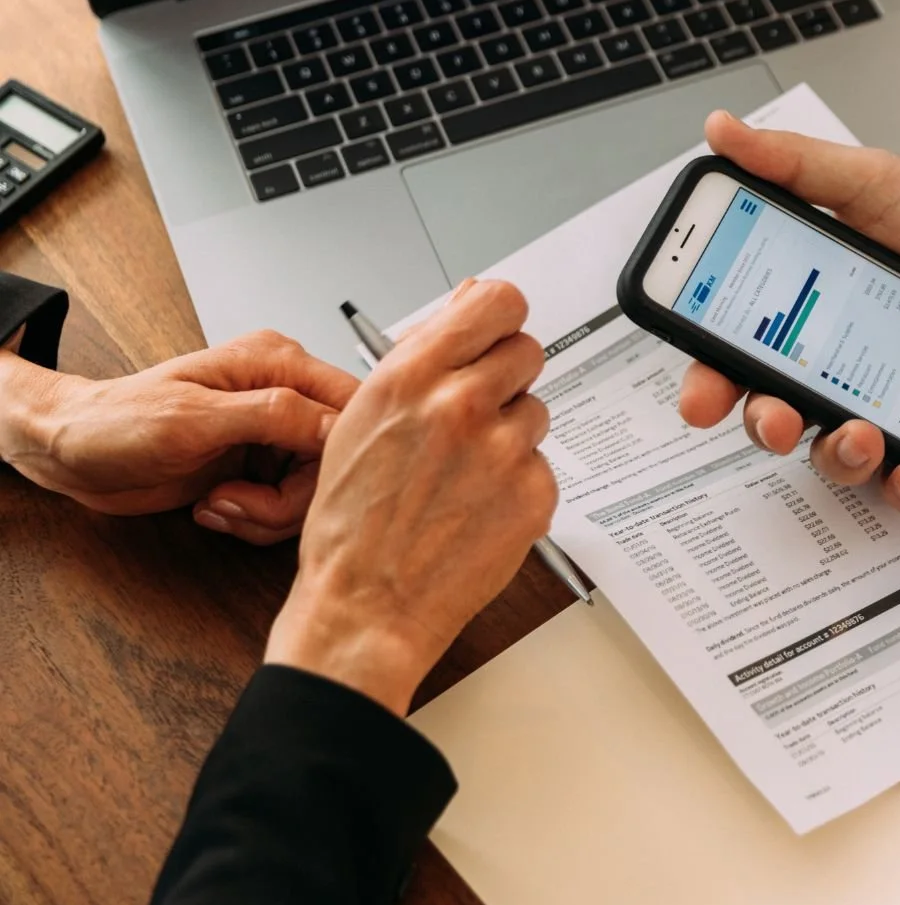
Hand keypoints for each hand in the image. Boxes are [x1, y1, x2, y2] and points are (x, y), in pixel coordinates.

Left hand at [0, 331, 358, 543]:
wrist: (74, 454)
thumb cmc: (117, 422)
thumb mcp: (196, 418)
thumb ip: (275, 415)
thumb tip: (338, 424)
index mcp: (278, 364)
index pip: (351, 406)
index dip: (342, 452)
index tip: (309, 483)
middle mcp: (285, 396)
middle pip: (336, 459)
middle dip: (293, 496)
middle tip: (241, 502)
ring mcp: (273, 436)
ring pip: (314, 490)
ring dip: (269, 513)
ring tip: (221, 504)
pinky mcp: (260, 468)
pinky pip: (288, 506)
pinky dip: (256, 519)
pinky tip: (218, 507)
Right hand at [265, 280, 555, 715]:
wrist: (365, 605)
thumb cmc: (352, 522)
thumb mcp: (363, 418)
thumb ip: (422, 354)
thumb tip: (468, 299)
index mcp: (412, 377)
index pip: (498, 302)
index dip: (499, 317)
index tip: (494, 333)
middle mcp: (461, 405)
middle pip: (527, 350)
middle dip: (504, 377)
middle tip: (472, 415)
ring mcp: (503, 450)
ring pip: (536, 410)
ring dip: (509, 433)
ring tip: (463, 474)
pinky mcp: (534, 493)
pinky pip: (542, 464)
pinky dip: (518, 482)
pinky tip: (477, 506)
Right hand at [679, 112, 899, 512]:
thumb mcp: (876, 182)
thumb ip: (799, 165)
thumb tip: (723, 131)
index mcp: (805, 312)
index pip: (734, 355)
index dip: (707, 382)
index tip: (699, 395)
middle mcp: (835, 366)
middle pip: (775, 416)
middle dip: (763, 427)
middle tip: (775, 418)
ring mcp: (884, 406)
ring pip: (835, 458)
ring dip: (835, 458)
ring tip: (860, 436)